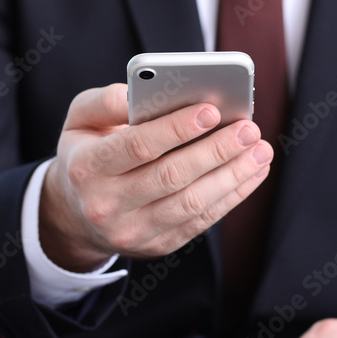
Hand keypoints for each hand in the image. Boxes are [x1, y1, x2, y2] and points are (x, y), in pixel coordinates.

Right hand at [39, 83, 272, 270]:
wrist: (76, 215)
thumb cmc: (87, 152)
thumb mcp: (80, 120)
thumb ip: (106, 101)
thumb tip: (142, 92)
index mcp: (86, 167)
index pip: (137, 146)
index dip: (176, 128)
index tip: (211, 110)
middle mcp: (106, 204)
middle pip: (171, 177)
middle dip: (215, 151)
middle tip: (249, 128)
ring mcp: (132, 231)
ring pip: (191, 203)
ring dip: (233, 176)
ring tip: (260, 150)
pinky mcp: (158, 245)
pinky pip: (201, 221)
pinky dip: (232, 196)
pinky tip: (252, 172)